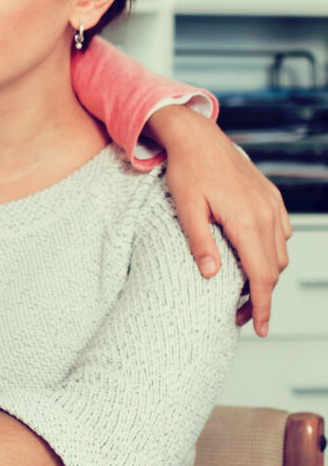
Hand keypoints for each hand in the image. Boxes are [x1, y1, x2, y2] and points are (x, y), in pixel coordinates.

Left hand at [147, 104, 290, 334]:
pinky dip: (269, 251)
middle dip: (260, 295)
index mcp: (246, 221)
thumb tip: (210, 276)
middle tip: (237, 314)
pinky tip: (250, 256)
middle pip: (273, 269)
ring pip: (279, 253)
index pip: (261, 276)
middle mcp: (266, 214)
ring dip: (265, 274)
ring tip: (241, 289)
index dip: (262, 306)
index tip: (259, 328)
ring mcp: (272, 205)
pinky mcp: (271, 198)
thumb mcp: (186, 208)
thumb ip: (200, 242)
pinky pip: (280, 233)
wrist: (198, 136)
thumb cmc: (187, 170)